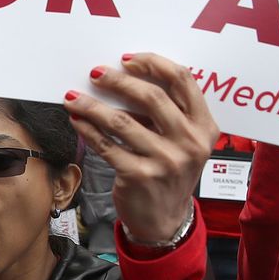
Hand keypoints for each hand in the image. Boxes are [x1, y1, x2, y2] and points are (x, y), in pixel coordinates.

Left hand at [65, 53, 216, 246]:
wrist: (164, 220)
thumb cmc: (169, 172)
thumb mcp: (183, 142)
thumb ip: (168, 113)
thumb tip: (124, 79)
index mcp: (204, 126)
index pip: (183, 80)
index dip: (153, 64)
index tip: (127, 60)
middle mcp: (190, 143)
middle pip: (151, 97)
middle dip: (118, 81)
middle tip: (96, 73)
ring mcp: (166, 161)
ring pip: (121, 121)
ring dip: (92, 105)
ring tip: (73, 97)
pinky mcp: (140, 176)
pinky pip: (106, 145)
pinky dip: (88, 129)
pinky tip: (77, 120)